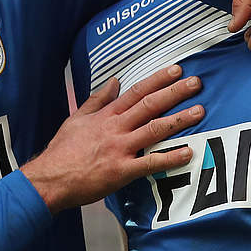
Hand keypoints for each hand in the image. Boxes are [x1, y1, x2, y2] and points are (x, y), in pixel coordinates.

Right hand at [23, 65, 203, 213]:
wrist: (50, 179)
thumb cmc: (62, 151)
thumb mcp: (77, 118)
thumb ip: (98, 99)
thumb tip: (115, 81)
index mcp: (106, 115)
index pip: (135, 92)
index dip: (157, 80)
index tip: (176, 71)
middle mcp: (115, 128)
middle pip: (149, 105)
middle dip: (175, 92)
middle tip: (197, 83)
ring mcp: (120, 148)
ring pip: (154, 129)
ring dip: (179, 120)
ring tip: (200, 111)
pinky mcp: (122, 171)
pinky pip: (150, 162)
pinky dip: (171, 157)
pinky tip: (189, 152)